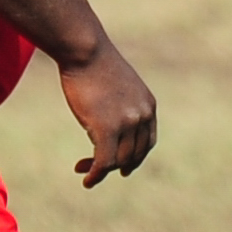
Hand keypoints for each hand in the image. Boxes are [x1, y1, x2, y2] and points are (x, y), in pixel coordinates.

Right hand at [58, 39, 157, 185]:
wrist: (85, 50)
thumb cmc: (94, 64)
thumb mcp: (117, 86)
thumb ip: (120, 106)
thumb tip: (109, 124)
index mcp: (148, 106)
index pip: (147, 143)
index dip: (134, 158)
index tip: (121, 167)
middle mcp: (143, 116)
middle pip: (133, 155)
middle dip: (114, 166)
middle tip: (93, 169)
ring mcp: (127, 123)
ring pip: (117, 160)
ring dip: (100, 170)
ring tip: (83, 170)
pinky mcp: (108, 128)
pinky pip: (103, 162)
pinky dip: (95, 175)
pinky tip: (87, 180)